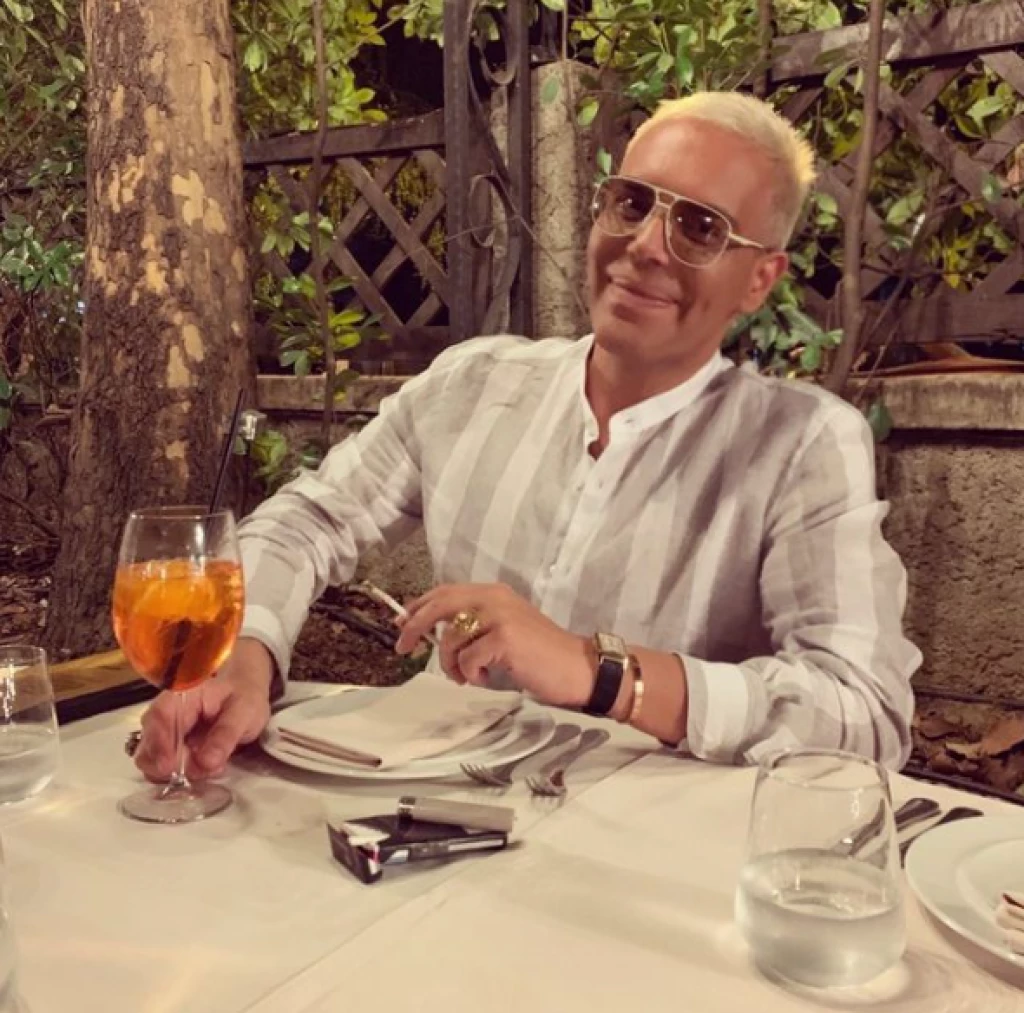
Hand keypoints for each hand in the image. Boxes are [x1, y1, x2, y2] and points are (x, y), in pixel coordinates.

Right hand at [133, 637, 273, 782]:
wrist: (243, 692)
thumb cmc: (243, 697)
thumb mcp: (244, 712)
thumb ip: (225, 735)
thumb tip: (206, 762)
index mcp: (181, 695)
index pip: (158, 718)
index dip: (159, 746)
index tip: (169, 768)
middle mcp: (164, 713)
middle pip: (148, 745)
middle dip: (169, 767)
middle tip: (204, 770)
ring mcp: (163, 731)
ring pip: (152, 760)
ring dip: (177, 773)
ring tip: (212, 766)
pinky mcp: (167, 746)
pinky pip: (163, 766)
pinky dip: (180, 774)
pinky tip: (206, 767)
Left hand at [394, 583, 593, 707]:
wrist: (578, 667)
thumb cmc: (540, 654)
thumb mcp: (505, 629)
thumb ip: (474, 624)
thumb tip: (433, 633)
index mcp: (493, 592)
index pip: (445, 591)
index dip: (419, 606)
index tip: (401, 623)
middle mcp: (494, 597)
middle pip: (440, 605)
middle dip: (415, 626)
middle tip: (403, 647)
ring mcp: (500, 616)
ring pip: (450, 638)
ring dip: (450, 664)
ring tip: (465, 677)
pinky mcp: (505, 638)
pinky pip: (467, 659)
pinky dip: (470, 674)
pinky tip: (485, 679)